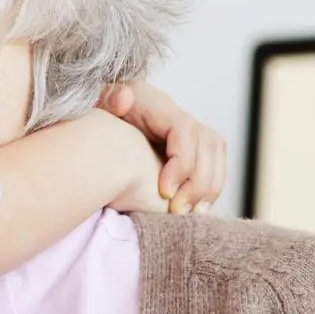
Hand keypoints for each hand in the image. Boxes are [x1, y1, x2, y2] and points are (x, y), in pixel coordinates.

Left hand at [101, 81, 227, 211]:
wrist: (107, 111)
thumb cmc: (100, 111)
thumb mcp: (98, 100)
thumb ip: (109, 99)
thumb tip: (123, 99)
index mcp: (158, 107)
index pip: (184, 130)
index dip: (181, 162)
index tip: (165, 192)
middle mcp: (179, 117)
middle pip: (208, 144)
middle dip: (197, 181)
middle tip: (177, 210)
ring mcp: (190, 131)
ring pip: (216, 155)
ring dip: (209, 187)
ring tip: (191, 213)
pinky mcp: (192, 148)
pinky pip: (214, 165)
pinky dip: (210, 188)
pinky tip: (195, 210)